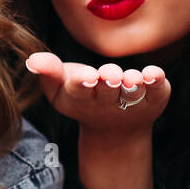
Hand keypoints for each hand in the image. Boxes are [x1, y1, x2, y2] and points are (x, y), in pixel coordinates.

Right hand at [25, 52, 169, 139]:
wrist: (117, 129)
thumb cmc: (84, 97)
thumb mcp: (60, 88)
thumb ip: (47, 72)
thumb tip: (32, 59)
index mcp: (82, 97)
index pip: (80, 90)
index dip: (83, 83)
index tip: (86, 77)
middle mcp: (108, 101)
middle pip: (108, 91)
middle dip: (109, 82)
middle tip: (110, 75)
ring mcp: (132, 101)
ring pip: (133, 93)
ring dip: (133, 85)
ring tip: (132, 78)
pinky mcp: (155, 98)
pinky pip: (157, 90)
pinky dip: (156, 82)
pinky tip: (155, 73)